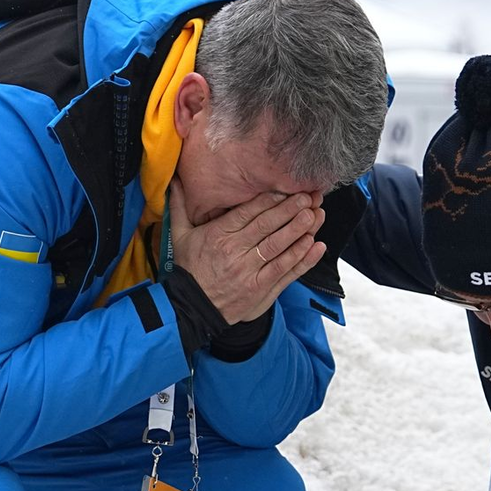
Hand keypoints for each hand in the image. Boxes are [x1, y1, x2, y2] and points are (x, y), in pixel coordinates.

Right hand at [168, 180, 325, 323]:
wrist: (192, 309)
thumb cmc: (190, 270)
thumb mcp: (180, 237)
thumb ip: (180, 207)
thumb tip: (173, 181)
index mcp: (218, 235)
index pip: (249, 212)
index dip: (271, 200)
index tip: (287, 189)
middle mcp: (236, 252)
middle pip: (269, 226)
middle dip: (292, 209)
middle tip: (309, 197)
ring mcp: (250, 272)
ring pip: (280, 247)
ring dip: (301, 231)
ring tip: (316, 216)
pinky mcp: (261, 290)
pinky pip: (285, 271)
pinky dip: (302, 259)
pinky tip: (316, 246)